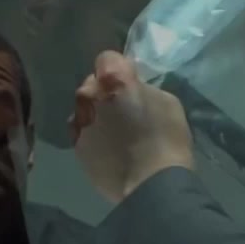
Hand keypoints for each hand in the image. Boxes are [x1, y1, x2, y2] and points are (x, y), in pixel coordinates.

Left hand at [71, 51, 193, 202]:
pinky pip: (84, 134)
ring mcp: (79, 124)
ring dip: (97, 116)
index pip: (108, 58)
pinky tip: (111, 151)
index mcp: (112, 79)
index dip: (121, 69)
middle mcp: (88, 96)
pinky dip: (94, 138)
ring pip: (85, 111)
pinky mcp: (77, 149)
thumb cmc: (167, 139)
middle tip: (125, 110)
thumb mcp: (167, 102)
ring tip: (117, 134)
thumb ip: (143, 89)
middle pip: (92, 84)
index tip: (132, 82)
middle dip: (106, 93)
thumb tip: (133, 91)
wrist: (152, 185)